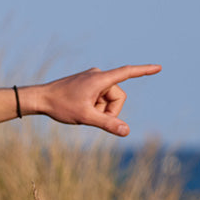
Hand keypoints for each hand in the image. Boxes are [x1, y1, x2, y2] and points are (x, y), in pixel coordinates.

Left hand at [25, 65, 160, 136]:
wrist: (40, 99)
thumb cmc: (61, 106)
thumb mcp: (85, 117)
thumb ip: (107, 124)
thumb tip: (126, 131)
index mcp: (100, 79)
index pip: (127, 73)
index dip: (144, 71)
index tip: (159, 68)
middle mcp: (98, 76)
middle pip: (118, 97)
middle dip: (111, 111)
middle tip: (92, 118)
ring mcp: (92, 80)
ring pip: (109, 99)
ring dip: (101, 110)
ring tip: (83, 112)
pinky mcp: (87, 84)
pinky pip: (100, 98)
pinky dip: (95, 107)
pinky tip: (80, 109)